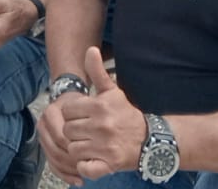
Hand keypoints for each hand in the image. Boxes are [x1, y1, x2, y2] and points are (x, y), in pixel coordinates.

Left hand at [53, 47, 143, 183]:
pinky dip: (85, 167)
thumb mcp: (112, 92)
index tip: (83, 118)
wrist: (149, 141)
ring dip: (78, 149)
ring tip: (89, 145)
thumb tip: (90, 49)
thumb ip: (98, 71)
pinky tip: (91, 160)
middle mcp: (102, 126)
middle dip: (74, 132)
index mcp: (99, 107)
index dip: (73, 115)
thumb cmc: (125, 115)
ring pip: (73, 149)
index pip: (67, 112)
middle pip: (68, 130)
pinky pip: (85, 168)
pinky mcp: (109, 165)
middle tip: (86, 132)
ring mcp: (105, 147)